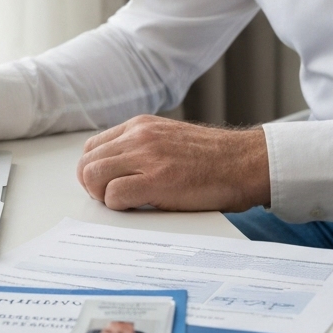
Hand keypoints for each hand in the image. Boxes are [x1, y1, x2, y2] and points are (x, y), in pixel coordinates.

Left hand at [76, 115, 269, 211]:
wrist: (245, 163)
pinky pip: (114, 196)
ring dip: (104, 197)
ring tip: (127, 202)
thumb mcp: (169, 139)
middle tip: (114, 199)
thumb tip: (112, 170)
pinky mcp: (157, 180)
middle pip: (87, 164)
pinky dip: (120, 206)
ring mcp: (147, 156)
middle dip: (94, 187)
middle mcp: (139, 136)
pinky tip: (141, 206)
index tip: (108, 185)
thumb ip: (141, 147)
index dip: (94, 172)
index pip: (92, 148)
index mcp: (140, 125)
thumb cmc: (212, 159)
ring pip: (93, 178)